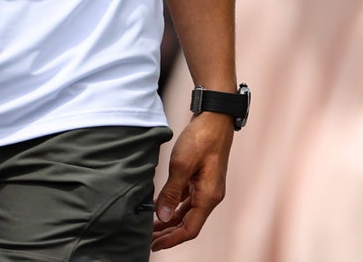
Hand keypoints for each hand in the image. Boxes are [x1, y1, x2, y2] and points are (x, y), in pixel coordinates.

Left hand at [151, 112, 232, 250]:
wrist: (215, 117)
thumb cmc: (201, 138)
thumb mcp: (182, 165)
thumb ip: (171, 192)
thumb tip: (162, 216)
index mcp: (209, 197)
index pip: (189, 229)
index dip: (171, 240)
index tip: (153, 245)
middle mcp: (210, 196)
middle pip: (188, 223)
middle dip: (168, 233)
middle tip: (147, 238)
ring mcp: (207, 188)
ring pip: (186, 212)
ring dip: (169, 220)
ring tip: (150, 226)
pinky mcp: (202, 179)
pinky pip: (186, 200)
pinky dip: (173, 206)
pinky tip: (158, 207)